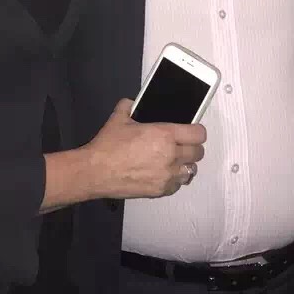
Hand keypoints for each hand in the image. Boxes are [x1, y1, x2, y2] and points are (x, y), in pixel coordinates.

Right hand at [85, 99, 206, 199]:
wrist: (95, 172)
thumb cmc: (107, 145)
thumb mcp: (119, 117)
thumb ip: (130, 105)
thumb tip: (134, 102)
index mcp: (165, 135)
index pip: (198, 134)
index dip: (197, 131)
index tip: (192, 131)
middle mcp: (171, 156)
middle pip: (198, 153)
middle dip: (192, 147)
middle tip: (182, 145)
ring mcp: (167, 175)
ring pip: (191, 171)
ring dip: (185, 164)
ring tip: (174, 161)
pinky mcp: (160, 191)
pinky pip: (178, 185)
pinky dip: (174, 180)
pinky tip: (165, 174)